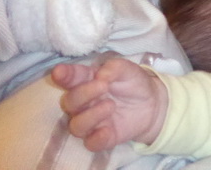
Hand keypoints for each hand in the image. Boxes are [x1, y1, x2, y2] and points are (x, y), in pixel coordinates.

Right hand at [52, 58, 167, 151]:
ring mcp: (91, 122)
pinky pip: (91, 143)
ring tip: (111, 105)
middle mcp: (84, 103)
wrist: (152, 104)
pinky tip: (107, 130)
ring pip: (77, 126)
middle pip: (70, 102)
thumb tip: (101, 75)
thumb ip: (115, 68)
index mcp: (88, 82)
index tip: (58, 72)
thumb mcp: (129, 70)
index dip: (64, 75)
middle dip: (83, 94)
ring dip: (91, 115)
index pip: (72, 78)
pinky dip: (97, 138)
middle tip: (103, 86)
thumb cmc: (133, 83)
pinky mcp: (101, 138)